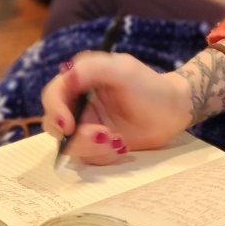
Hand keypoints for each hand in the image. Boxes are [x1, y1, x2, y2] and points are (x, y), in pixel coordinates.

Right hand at [40, 52, 191, 164]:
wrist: (171, 111)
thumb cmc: (149, 86)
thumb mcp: (122, 70)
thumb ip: (91, 69)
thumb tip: (66, 78)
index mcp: (81, 78)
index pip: (53, 94)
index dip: (55, 109)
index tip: (69, 125)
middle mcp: (78, 102)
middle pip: (56, 124)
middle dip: (76, 135)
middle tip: (103, 135)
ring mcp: (86, 124)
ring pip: (69, 145)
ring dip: (92, 147)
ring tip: (118, 141)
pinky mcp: (95, 144)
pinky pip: (86, 156)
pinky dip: (102, 155)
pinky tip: (121, 146)